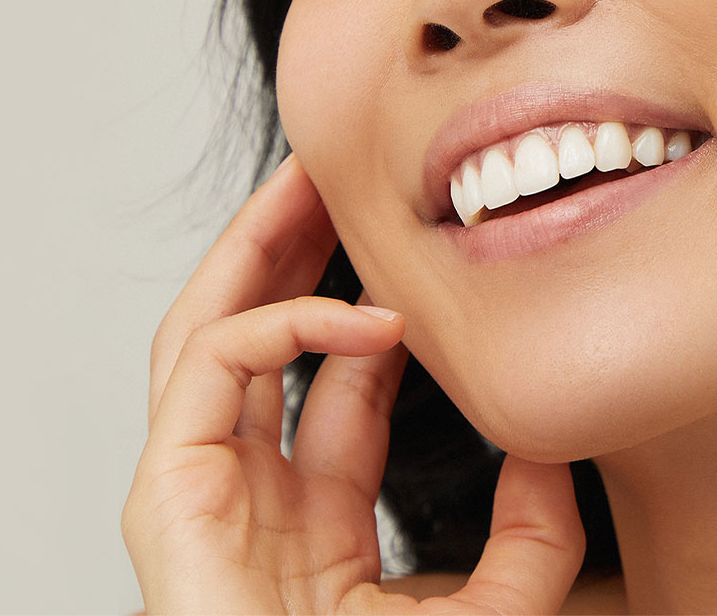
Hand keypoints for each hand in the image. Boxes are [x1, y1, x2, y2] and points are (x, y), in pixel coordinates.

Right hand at [122, 155, 585, 613]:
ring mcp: (195, 497)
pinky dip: (280, 327)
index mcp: (306, 530)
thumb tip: (551, 450)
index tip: (413, 251)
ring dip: (255, 251)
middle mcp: (242, 502)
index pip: (329, 394)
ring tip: (306, 181)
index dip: (368, 313)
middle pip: (251, 342)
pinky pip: (208, 372)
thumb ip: (528, 543)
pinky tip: (363, 316)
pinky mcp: (165, 500)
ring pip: (208, 334)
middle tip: (334, 173)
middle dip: (286, 251)